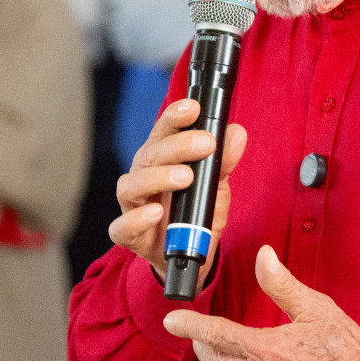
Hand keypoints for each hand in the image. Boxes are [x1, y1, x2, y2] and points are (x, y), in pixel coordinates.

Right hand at [110, 98, 248, 281]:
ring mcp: (132, 204)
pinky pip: (123, 226)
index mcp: (161, 158)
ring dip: (159, 178)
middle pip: (151, 154)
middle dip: (179, 145)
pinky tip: (156, 212)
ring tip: (185, 178)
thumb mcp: (217, 186)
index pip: (163, 130)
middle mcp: (142, 175)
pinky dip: (137, 219)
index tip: (193, 107)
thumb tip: (237, 133)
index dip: (175, 116)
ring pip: (132, 185)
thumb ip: (224, 161)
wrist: (189, 253)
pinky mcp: (128, 234)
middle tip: (206, 143)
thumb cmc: (197, 212)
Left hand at [163, 246, 359, 360]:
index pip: (215, 335)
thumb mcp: (317, 308)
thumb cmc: (347, 350)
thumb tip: (263, 256)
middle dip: (208, 346)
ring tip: (254, 360)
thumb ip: (282, 284)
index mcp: (268, 350)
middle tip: (212, 336)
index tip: (172, 320)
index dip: (189, 325)